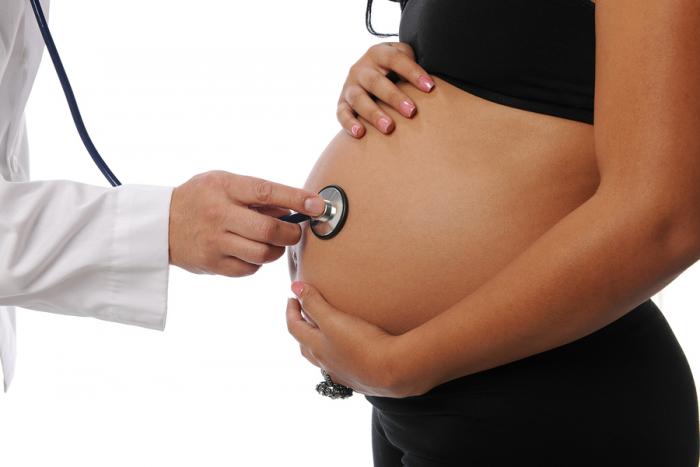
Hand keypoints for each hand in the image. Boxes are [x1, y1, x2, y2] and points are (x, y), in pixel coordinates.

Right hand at [169, 171, 324, 276]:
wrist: (158, 224)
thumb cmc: (200, 198)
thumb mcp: (224, 183)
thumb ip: (257, 194)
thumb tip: (294, 208)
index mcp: (224, 188)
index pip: (267, 192)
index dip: (297, 198)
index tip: (318, 204)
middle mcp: (219, 216)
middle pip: (268, 230)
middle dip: (291, 233)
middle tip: (295, 232)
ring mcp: (215, 243)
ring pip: (262, 254)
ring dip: (276, 250)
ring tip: (273, 242)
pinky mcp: (213, 264)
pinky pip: (249, 268)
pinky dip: (258, 261)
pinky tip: (251, 251)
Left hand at [286, 281, 415, 397]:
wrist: (394, 372)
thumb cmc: (361, 343)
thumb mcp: (333, 319)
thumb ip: (314, 303)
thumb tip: (294, 287)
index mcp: (316, 348)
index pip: (294, 328)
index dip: (291, 311)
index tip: (292, 297)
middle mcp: (325, 364)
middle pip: (305, 346)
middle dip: (302, 329)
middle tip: (304, 315)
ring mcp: (342, 375)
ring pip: (323, 359)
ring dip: (319, 345)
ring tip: (326, 334)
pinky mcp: (360, 380)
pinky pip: (342, 367)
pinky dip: (339, 357)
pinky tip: (350, 352)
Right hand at [338, 42, 434, 137]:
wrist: (370, 72)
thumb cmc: (395, 70)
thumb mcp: (404, 57)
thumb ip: (413, 63)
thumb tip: (433, 80)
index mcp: (378, 53)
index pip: (395, 59)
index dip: (413, 72)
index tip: (430, 87)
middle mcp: (361, 68)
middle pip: (376, 82)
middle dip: (394, 97)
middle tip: (412, 112)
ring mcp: (350, 86)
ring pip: (359, 99)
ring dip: (374, 114)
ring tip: (389, 128)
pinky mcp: (342, 103)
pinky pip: (342, 113)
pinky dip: (349, 123)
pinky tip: (360, 133)